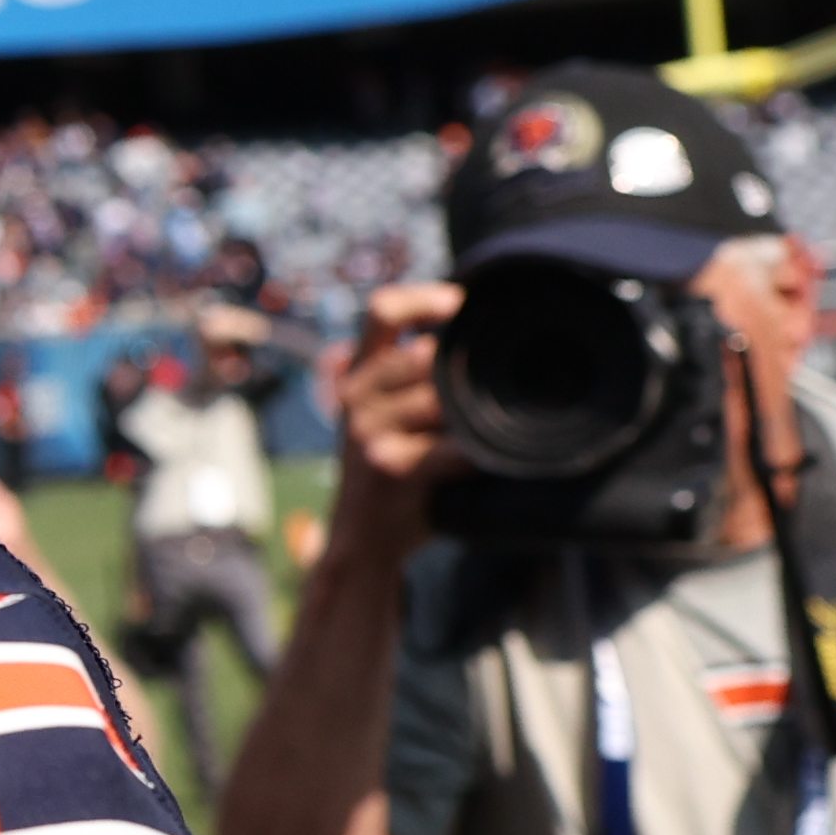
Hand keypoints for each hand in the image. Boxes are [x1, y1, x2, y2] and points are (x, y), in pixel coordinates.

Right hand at [319, 280, 461, 535]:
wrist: (364, 536)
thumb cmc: (392, 466)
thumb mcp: (386, 411)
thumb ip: (409, 373)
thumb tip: (474, 335)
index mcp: (358, 371)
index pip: (382, 311)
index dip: (422, 298)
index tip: (460, 304)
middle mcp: (356, 394)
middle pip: (419, 354)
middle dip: (454, 372)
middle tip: (479, 390)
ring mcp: (368, 430)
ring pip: (436, 397)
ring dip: (464, 414)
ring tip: (477, 429)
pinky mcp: (388, 464)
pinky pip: (447, 446)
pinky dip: (470, 453)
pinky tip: (479, 459)